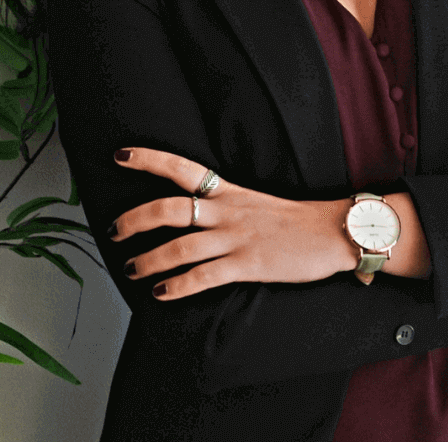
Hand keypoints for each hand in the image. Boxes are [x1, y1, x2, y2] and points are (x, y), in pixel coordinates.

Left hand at [108, 148, 354, 298]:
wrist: (334, 232)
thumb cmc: (293, 220)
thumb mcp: (252, 200)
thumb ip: (221, 204)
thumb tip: (187, 212)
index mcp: (227, 190)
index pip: (180, 166)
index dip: (148, 158)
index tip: (120, 154)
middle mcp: (226, 210)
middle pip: (169, 208)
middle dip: (135, 219)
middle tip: (113, 231)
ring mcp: (236, 238)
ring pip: (181, 247)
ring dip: (149, 260)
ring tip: (131, 269)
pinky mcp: (249, 264)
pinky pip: (205, 276)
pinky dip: (179, 286)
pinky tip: (161, 293)